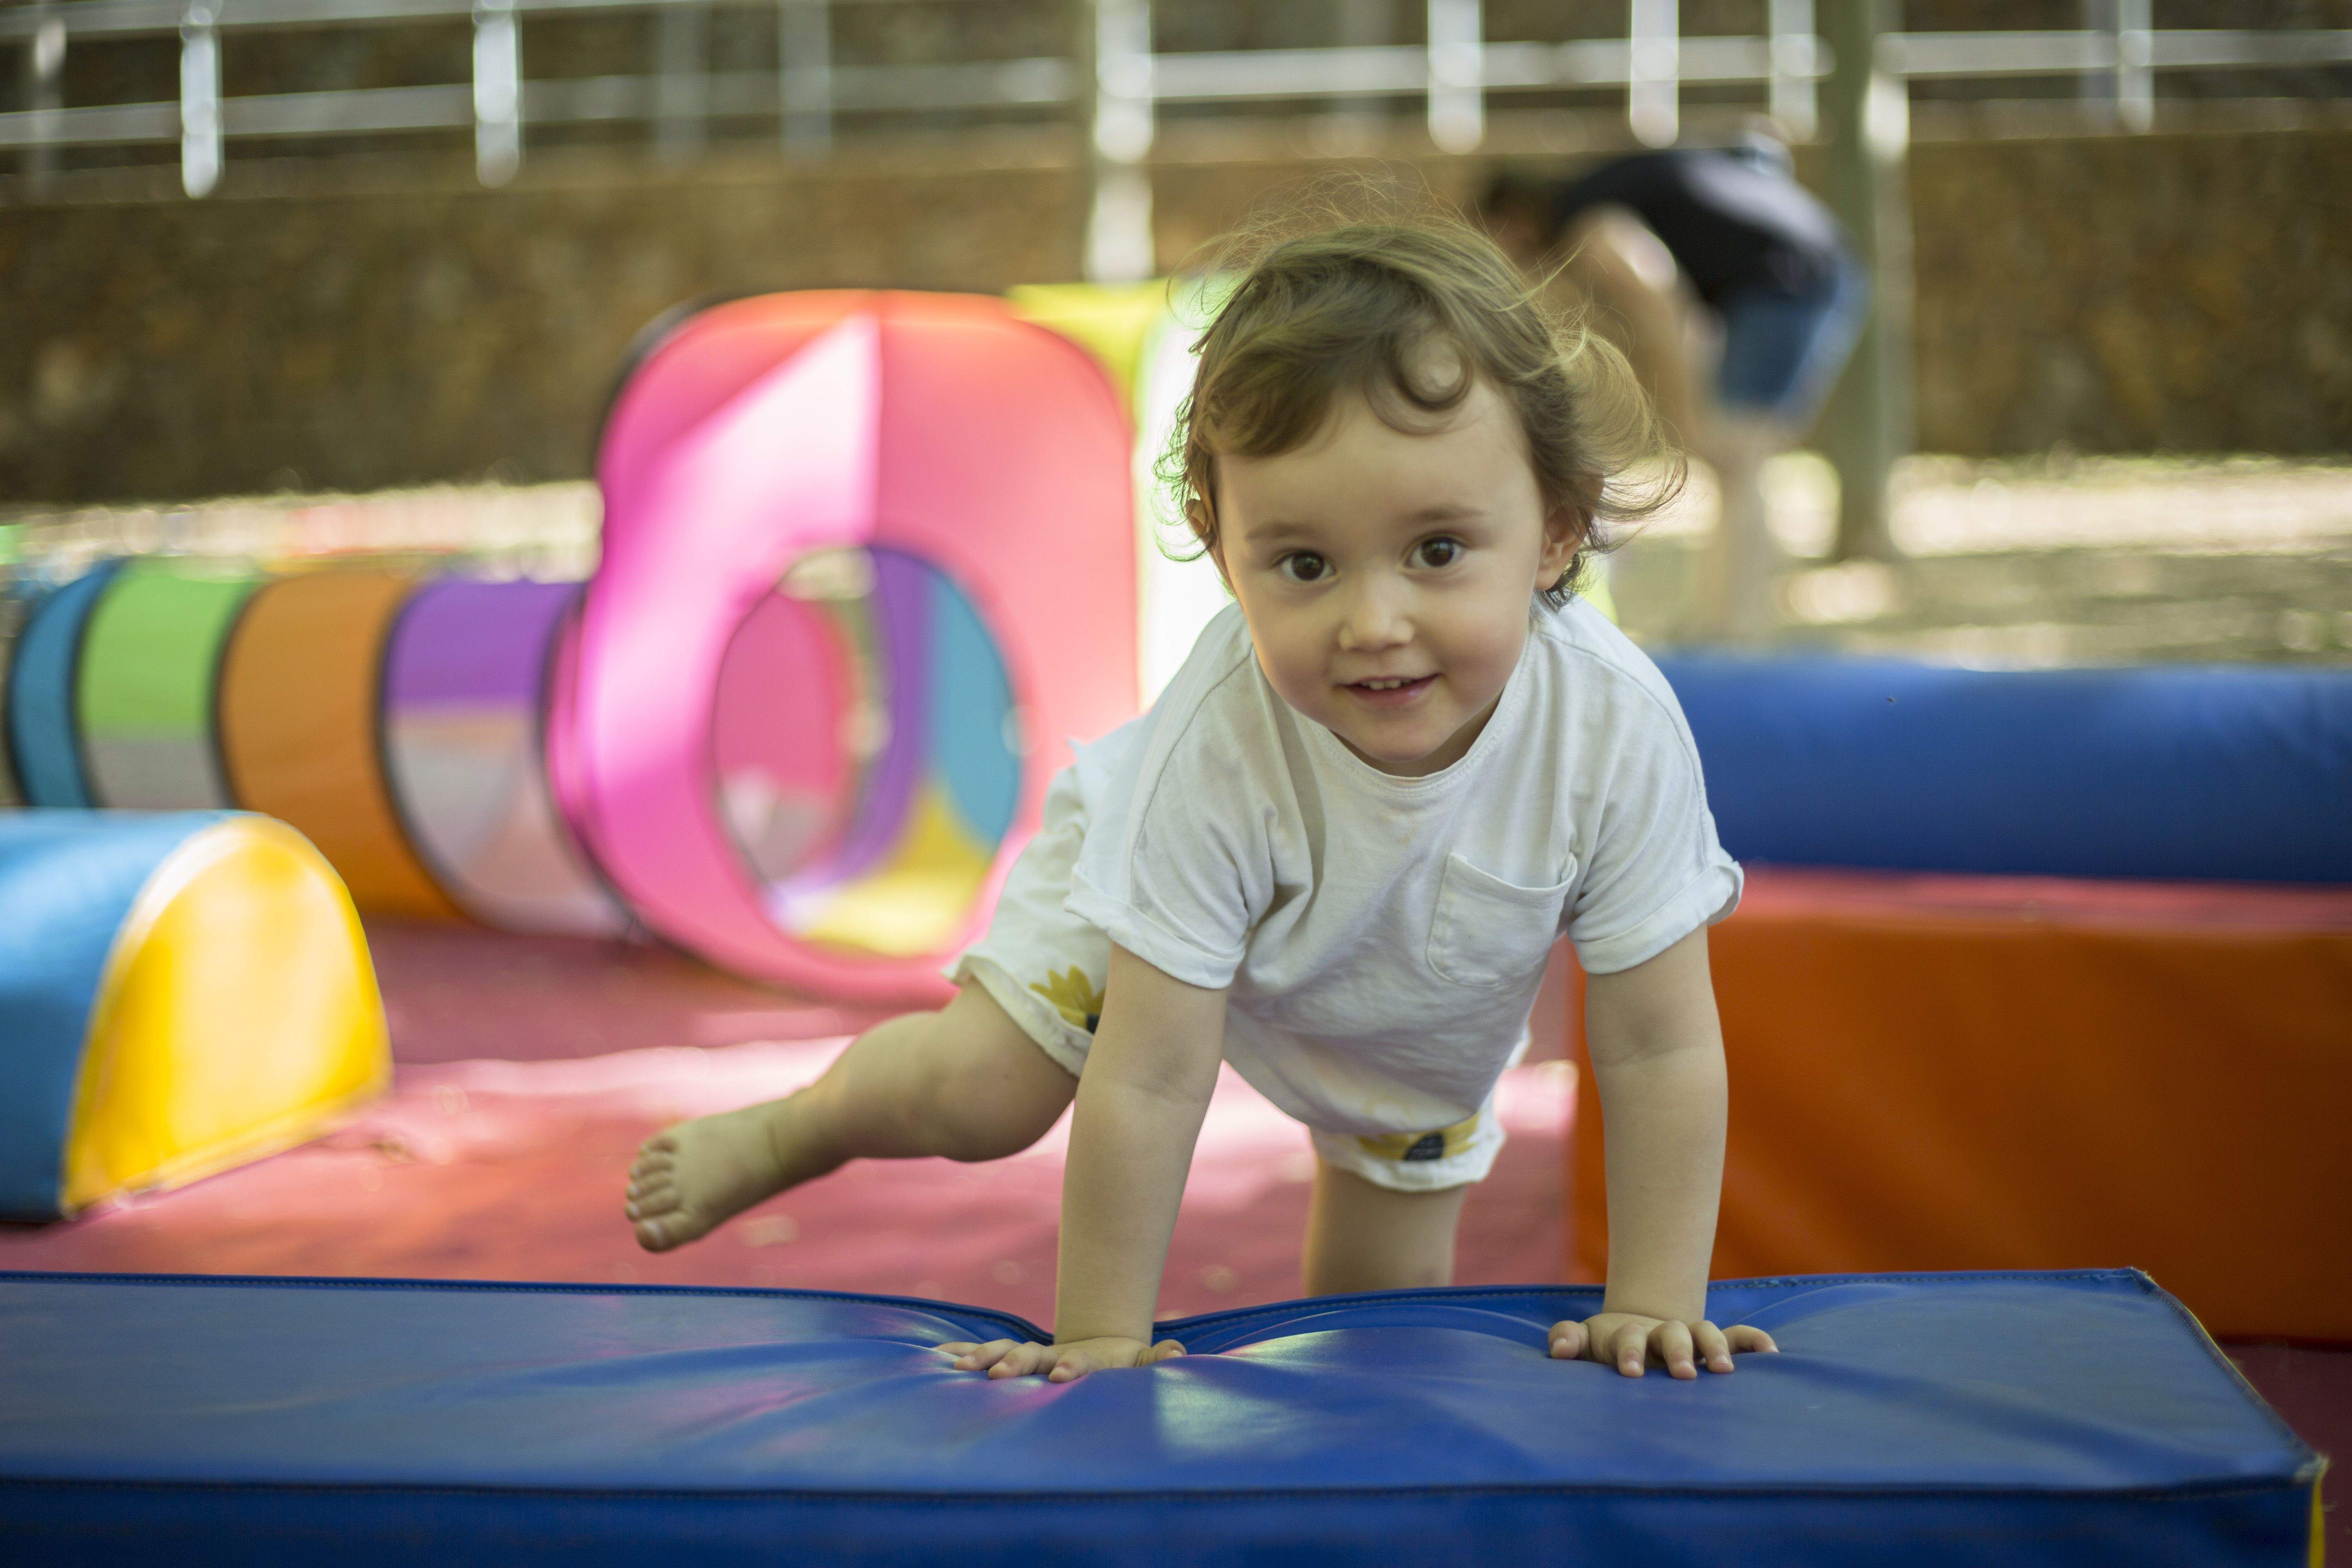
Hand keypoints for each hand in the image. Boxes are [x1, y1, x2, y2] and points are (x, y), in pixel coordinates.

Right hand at [938, 1334, 1185, 1382]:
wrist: (1096, 1349)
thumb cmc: (1120, 1366)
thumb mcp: (1140, 1364)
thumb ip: (1156, 1360)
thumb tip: (1177, 1351)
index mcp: (1081, 1358)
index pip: (1075, 1361)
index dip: (1069, 1366)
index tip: (1061, 1375)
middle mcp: (1049, 1355)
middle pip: (1030, 1355)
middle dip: (1014, 1362)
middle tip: (998, 1376)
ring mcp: (1027, 1357)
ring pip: (1001, 1353)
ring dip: (981, 1359)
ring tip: (957, 1368)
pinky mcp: (1010, 1364)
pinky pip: (981, 1358)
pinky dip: (959, 1356)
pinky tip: (933, 1359)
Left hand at [1549, 1313, 1776, 1377]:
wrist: (1637, 1335)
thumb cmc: (1606, 1348)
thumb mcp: (1585, 1343)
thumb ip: (1567, 1339)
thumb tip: (1557, 1349)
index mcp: (1628, 1335)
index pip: (1627, 1338)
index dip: (1628, 1352)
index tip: (1629, 1373)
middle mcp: (1662, 1334)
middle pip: (1671, 1333)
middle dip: (1676, 1351)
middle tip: (1680, 1374)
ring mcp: (1690, 1337)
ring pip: (1705, 1333)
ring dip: (1714, 1348)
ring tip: (1724, 1372)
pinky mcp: (1715, 1344)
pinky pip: (1739, 1337)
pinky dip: (1754, 1341)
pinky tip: (1772, 1354)